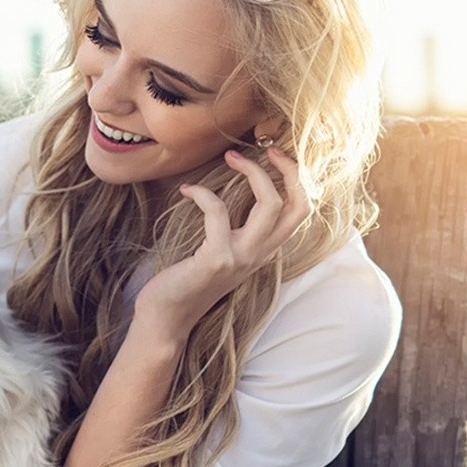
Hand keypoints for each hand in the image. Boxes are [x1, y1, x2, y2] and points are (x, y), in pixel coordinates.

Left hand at [134, 145, 313, 336]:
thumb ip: (235, 230)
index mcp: (264, 250)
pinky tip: (187, 192)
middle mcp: (260, 254)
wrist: (165, 318)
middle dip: (287, 169)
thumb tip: (232, 192)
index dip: (296, 179)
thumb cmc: (186, 281)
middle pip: (296, 205)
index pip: (300, 212)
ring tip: (229, 157)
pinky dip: (203, 194)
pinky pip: (219, 212)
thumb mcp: (220, 252)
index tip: (274, 156)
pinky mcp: (216, 259)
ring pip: (270, 204)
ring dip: (252, 172)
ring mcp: (241, 258)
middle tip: (263, 148)